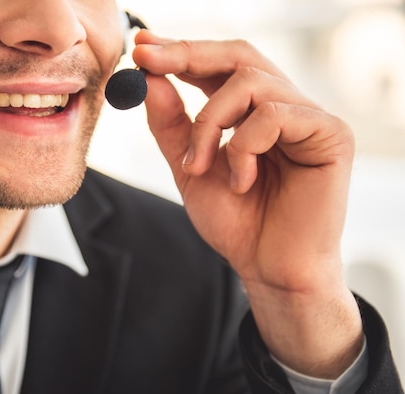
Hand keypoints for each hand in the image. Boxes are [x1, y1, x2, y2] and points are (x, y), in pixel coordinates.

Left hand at [133, 30, 363, 377]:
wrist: (268, 268)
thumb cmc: (237, 221)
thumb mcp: (190, 168)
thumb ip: (172, 125)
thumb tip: (150, 80)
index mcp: (251, 112)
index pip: (218, 65)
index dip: (180, 51)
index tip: (141, 47)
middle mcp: (283, 106)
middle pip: (239, 55)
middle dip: (188, 55)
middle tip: (149, 61)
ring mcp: (308, 117)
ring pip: (249, 83)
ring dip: (209, 124)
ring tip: (199, 167)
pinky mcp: (330, 134)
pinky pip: (273, 116)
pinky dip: (243, 148)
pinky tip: (243, 182)